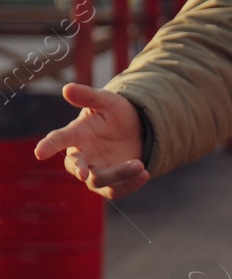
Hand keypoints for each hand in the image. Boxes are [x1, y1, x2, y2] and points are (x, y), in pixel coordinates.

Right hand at [33, 83, 148, 198]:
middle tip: (84, 173)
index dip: (49, 145)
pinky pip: (116, 190)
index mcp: (76, 134)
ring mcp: (96, 171)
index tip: (39, 153)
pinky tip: (144, 173)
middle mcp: (82, 156)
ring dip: (116, 175)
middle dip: (79, 170)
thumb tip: (67, 88)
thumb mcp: (106, 101)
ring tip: (138, 164)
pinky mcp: (112, 182)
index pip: (58, 139)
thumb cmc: (115, 113)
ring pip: (98, 181)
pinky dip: (130, 184)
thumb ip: (88, 96)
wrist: (138, 128)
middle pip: (76, 167)